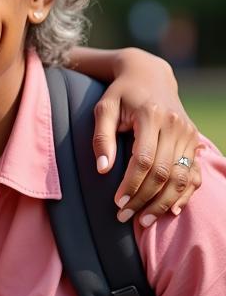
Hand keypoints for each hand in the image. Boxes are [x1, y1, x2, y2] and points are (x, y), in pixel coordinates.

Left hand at [92, 49, 202, 225]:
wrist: (150, 75)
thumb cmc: (120, 94)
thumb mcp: (104, 108)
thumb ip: (101, 137)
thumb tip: (102, 169)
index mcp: (151, 116)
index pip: (144, 159)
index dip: (131, 184)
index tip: (117, 203)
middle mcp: (175, 125)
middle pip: (164, 172)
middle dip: (145, 198)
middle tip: (125, 217)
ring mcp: (188, 133)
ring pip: (181, 176)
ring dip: (164, 202)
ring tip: (145, 220)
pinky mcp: (193, 140)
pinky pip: (193, 172)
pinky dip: (184, 193)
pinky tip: (171, 210)